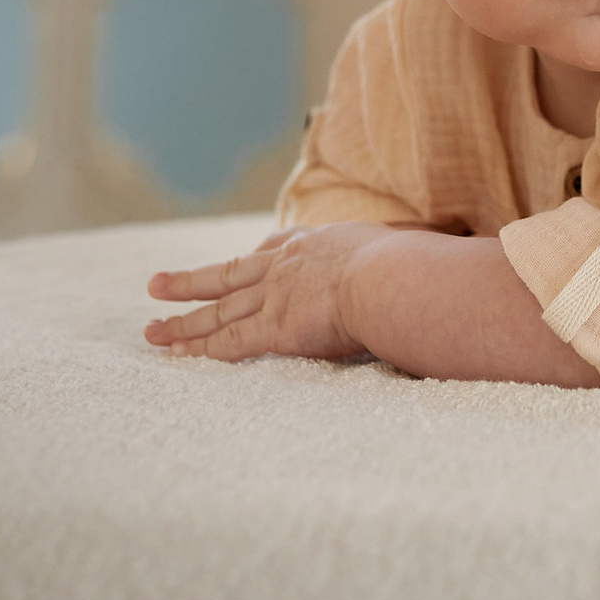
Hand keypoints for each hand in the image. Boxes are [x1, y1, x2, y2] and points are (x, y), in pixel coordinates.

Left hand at [143, 221, 404, 361]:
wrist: (393, 278)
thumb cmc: (413, 266)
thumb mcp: (409, 246)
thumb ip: (414, 251)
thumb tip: (449, 246)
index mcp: (321, 244)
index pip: (277, 247)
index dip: (256, 257)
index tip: (243, 259)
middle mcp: (288, 265)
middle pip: (231, 275)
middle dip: (193, 282)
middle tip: (156, 285)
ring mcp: (276, 295)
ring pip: (219, 311)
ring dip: (182, 321)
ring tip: (150, 329)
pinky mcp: (273, 328)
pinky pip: (227, 343)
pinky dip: (198, 349)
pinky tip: (175, 355)